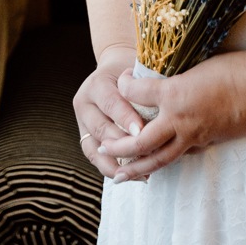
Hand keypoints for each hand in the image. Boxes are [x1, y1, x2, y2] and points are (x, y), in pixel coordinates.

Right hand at [73, 45, 146, 180]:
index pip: (111, 103)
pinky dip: (111, 167)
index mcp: (97, 83)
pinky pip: (94, 157)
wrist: (115, 70)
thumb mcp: (137, 71)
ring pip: (94, 148)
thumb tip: (164, 99)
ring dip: (116, 162)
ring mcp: (81, 122)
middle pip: (101, 128)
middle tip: (143, 156)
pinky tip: (130, 174)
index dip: (125, 118)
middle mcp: (84, 103)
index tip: (141, 131)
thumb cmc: (133, 71)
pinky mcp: (84, 136)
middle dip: (122, 145)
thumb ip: (145, 85)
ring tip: (139, 172)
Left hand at [98, 48, 245, 182]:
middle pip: (140, 142)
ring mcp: (194, 135)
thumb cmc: (232, 69)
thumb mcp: (196, 64)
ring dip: (137, 167)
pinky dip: (168, 159)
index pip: (136, 93)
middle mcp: (179, 119)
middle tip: (105, 148)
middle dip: (120, 147)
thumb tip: (161, 78)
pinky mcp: (207, 141)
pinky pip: (183, 154)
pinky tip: (162, 160)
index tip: (121, 80)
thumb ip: (175, 77)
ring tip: (121, 175)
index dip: (124, 86)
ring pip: (160, 158)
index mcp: (174, 94)